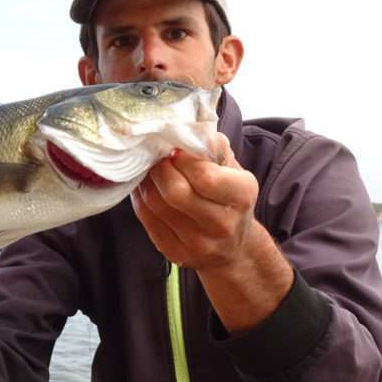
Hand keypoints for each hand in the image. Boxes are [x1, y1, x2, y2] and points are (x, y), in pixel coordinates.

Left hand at [131, 133, 258, 271]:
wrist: (233, 248)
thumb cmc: (230, 199)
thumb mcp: (234, 170)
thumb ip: (213, 147)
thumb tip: (186, 128)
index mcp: (241, 197)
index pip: (205, 177)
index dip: (183, 159)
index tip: (174, 148)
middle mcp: (221, 224)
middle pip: (175, 192)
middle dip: (160, 169)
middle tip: (156, 157)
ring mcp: (197, 243)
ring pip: (155, 205)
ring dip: (146, 181)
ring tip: (147, 168)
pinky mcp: (175, 253)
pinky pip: (146, 219)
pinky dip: (140, 198)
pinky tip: (143, 186)